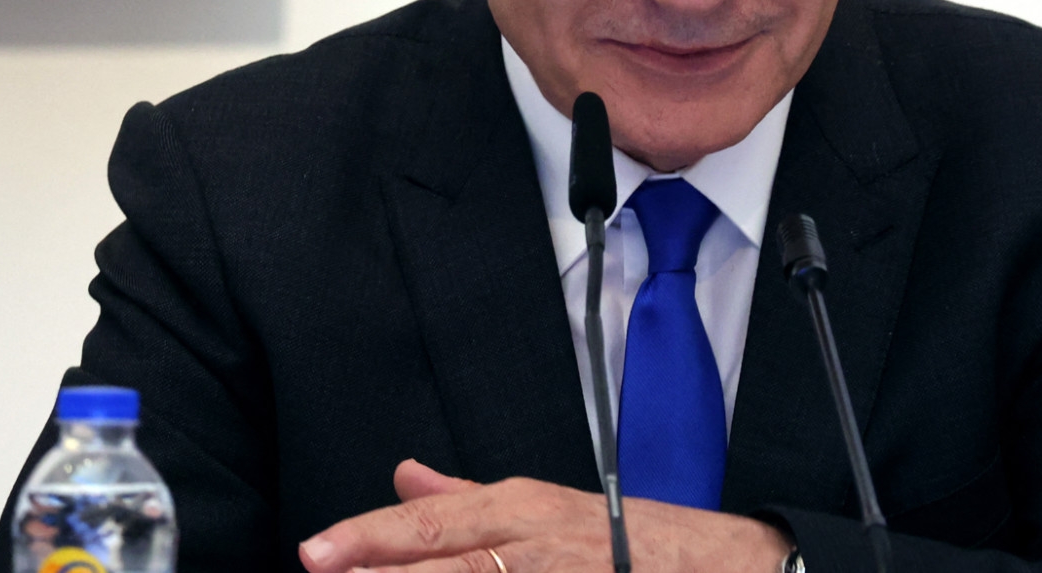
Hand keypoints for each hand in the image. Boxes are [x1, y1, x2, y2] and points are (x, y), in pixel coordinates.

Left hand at [298, 459, 791, 572]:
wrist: (728, 567)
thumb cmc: (632, 542)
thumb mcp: (547, 510)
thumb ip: (465, 500)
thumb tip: (402, 477)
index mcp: (523, 510)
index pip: (429, 525)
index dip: (366, 539)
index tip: (313, 553)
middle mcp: (536, 545)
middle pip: (444, 563)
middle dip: (382, 572)